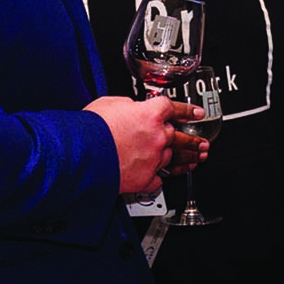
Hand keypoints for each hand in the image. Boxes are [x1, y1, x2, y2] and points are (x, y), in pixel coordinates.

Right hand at [85, 94, 207, 193]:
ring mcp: (153, 159)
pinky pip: (158, 179)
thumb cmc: (91, 128)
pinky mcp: (144, 179)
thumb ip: (128, 106)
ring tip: (196, 159)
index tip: (197, 114)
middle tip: (203, 142)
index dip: (187, 111)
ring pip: (175, 158)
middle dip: (195, 140)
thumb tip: (131, 108)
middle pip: (182, 136)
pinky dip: (159, 178)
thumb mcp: (110, 103)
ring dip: (186, 158)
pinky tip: (164, 178)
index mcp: (151, 114)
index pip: (174, 109)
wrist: (80, 155)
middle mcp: (157, 136)